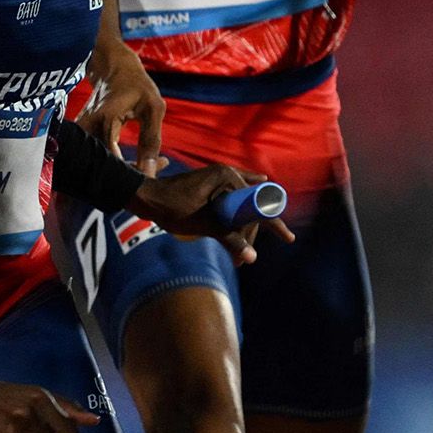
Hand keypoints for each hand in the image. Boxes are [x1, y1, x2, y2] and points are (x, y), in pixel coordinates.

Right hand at [82, 40, 166, 174]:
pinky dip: (114, 164)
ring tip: (146, 170)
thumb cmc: (137, 85)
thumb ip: (151, 140)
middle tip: (155, 171)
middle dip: (128, 176)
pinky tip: (132, 164)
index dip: (134, 174)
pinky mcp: (81, 138)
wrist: (113, 67)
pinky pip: (96, 157)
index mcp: (104, 121)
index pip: (115, 161)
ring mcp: (80, 134)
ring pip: (98, 164)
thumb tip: (149, 171)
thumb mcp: (153, 108)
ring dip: (121, 172)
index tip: (154, 175)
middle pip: (104, 166)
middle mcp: (86, 130)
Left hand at [132, 163, 295, 263]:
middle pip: (249, 206)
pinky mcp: (211, 180)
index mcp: (228, 178)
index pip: (255, 208)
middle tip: (245, 257)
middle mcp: (227, 173)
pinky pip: (235, 190)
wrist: (145, 197)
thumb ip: (230, 239)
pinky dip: (245, 195)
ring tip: (249, 243)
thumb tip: (252, 259)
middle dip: (251, 232)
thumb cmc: (172, 209)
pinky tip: (260, 179)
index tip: (287, 238)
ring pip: (242, 202)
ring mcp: (219, 175)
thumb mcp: (203, 225)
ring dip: (245, 223)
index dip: (271, 227)